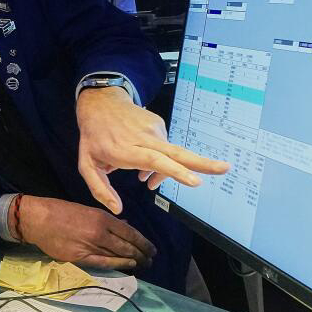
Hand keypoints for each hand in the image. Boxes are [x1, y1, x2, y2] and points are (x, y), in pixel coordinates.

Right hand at [18, 195, 155, 271]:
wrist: (39, 219)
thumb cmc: (62, 211)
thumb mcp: (88, 210)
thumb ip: (107, 221)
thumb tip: (125, 226)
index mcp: (102, 218)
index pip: (129, 233)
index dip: (143, 243)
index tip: (152, 249)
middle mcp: (99, 232)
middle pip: (127, 246)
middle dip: (142, 254)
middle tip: (151, 259)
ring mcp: (90, 246)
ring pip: (117, 255)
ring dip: (133, 261)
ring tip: (143, 265)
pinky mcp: (80, 257)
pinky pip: (103, 263)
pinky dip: (117, 264)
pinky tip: (128, 266)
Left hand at [76, 86, 228, 213]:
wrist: (100, 102)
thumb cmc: (93, 137)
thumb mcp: (86, 164)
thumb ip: (100, 189)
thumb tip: (118, 209)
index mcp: (125, 150)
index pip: (154, 160)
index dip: (175, 171)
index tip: (194, 180)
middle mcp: (143, 138)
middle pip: (176, 153)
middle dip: (202, 163)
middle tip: (225, 169)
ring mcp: (153, 129)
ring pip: (170, 156)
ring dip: (165, 172)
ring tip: (145, 180)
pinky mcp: (159, 123)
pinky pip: (165, 147)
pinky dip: (161, 159)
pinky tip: (145, 162)